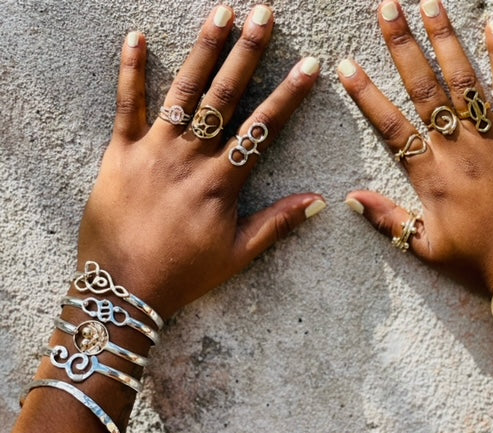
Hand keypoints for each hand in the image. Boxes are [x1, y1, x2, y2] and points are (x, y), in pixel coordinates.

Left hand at [77, 5, 324, 316]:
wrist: (121, 290)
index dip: (288, 96)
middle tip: (264, 14)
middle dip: (247, 52)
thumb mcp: (237, 255)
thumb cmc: (183, 274)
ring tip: (221, 12)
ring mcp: (153, 152)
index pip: (262, 129)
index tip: (308, 66)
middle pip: (224, 97)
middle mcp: (190, 159)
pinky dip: (130, 70)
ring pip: (182, 92)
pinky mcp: (119, 153)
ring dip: (203, 50)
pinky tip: (137, 37)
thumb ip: (277, 224)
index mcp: (221, 183)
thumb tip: (320, 201)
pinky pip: (126, 106)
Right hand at [340, 0, 492, 290]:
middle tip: (388, 10)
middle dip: (403, 47)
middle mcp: (458, 151)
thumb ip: (388, 220)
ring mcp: (491, 141)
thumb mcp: (425, 247)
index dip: (368, 95)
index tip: (348, 66)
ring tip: (428, 5)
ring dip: (445, 40)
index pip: (392, 127)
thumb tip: (350, 198)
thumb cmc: (478, 260)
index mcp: (431, 177)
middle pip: (425, 90)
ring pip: (464, 82)